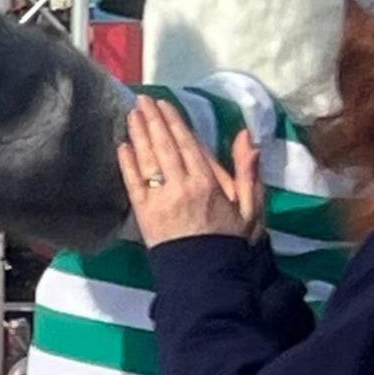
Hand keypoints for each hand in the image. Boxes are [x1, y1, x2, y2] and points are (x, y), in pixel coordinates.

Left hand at [118, 99, 262, 246]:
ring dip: (138, 134)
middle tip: (142, 99)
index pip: (188, 144)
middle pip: (164, 146)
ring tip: (131, 114)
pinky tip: (122, 146)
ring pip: (147, 160)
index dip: (174, 122)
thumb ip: (248, 171)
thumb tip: (247, 135)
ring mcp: (160, 199)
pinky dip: (127, 163)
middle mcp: (182, 186)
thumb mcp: (250, 207)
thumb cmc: (230, 240)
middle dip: (153, 120)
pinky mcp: (143, 213)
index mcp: (208, 183)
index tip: (164, 104)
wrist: (207, 275)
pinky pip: (133, 183)